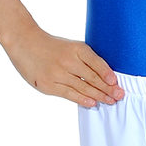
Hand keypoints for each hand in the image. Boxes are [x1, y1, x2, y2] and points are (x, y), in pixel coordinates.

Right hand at [3, 23, 123, 107]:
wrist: (25, 42)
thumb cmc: (51, 46)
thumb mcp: (70, 46)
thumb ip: (85, 58)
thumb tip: (104, 75)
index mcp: (76, 48)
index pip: (96, 62)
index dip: (107, 73)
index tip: (116, 82)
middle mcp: (68, 60)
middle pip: (92, 77)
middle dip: (108, 88)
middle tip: (120, 95)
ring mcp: (58, 73)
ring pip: (83, 87)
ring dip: (99, 95)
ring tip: (110, 101)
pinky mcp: (49, 85)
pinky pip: (69, 94)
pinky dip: (82, 99)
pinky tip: (92, 103)